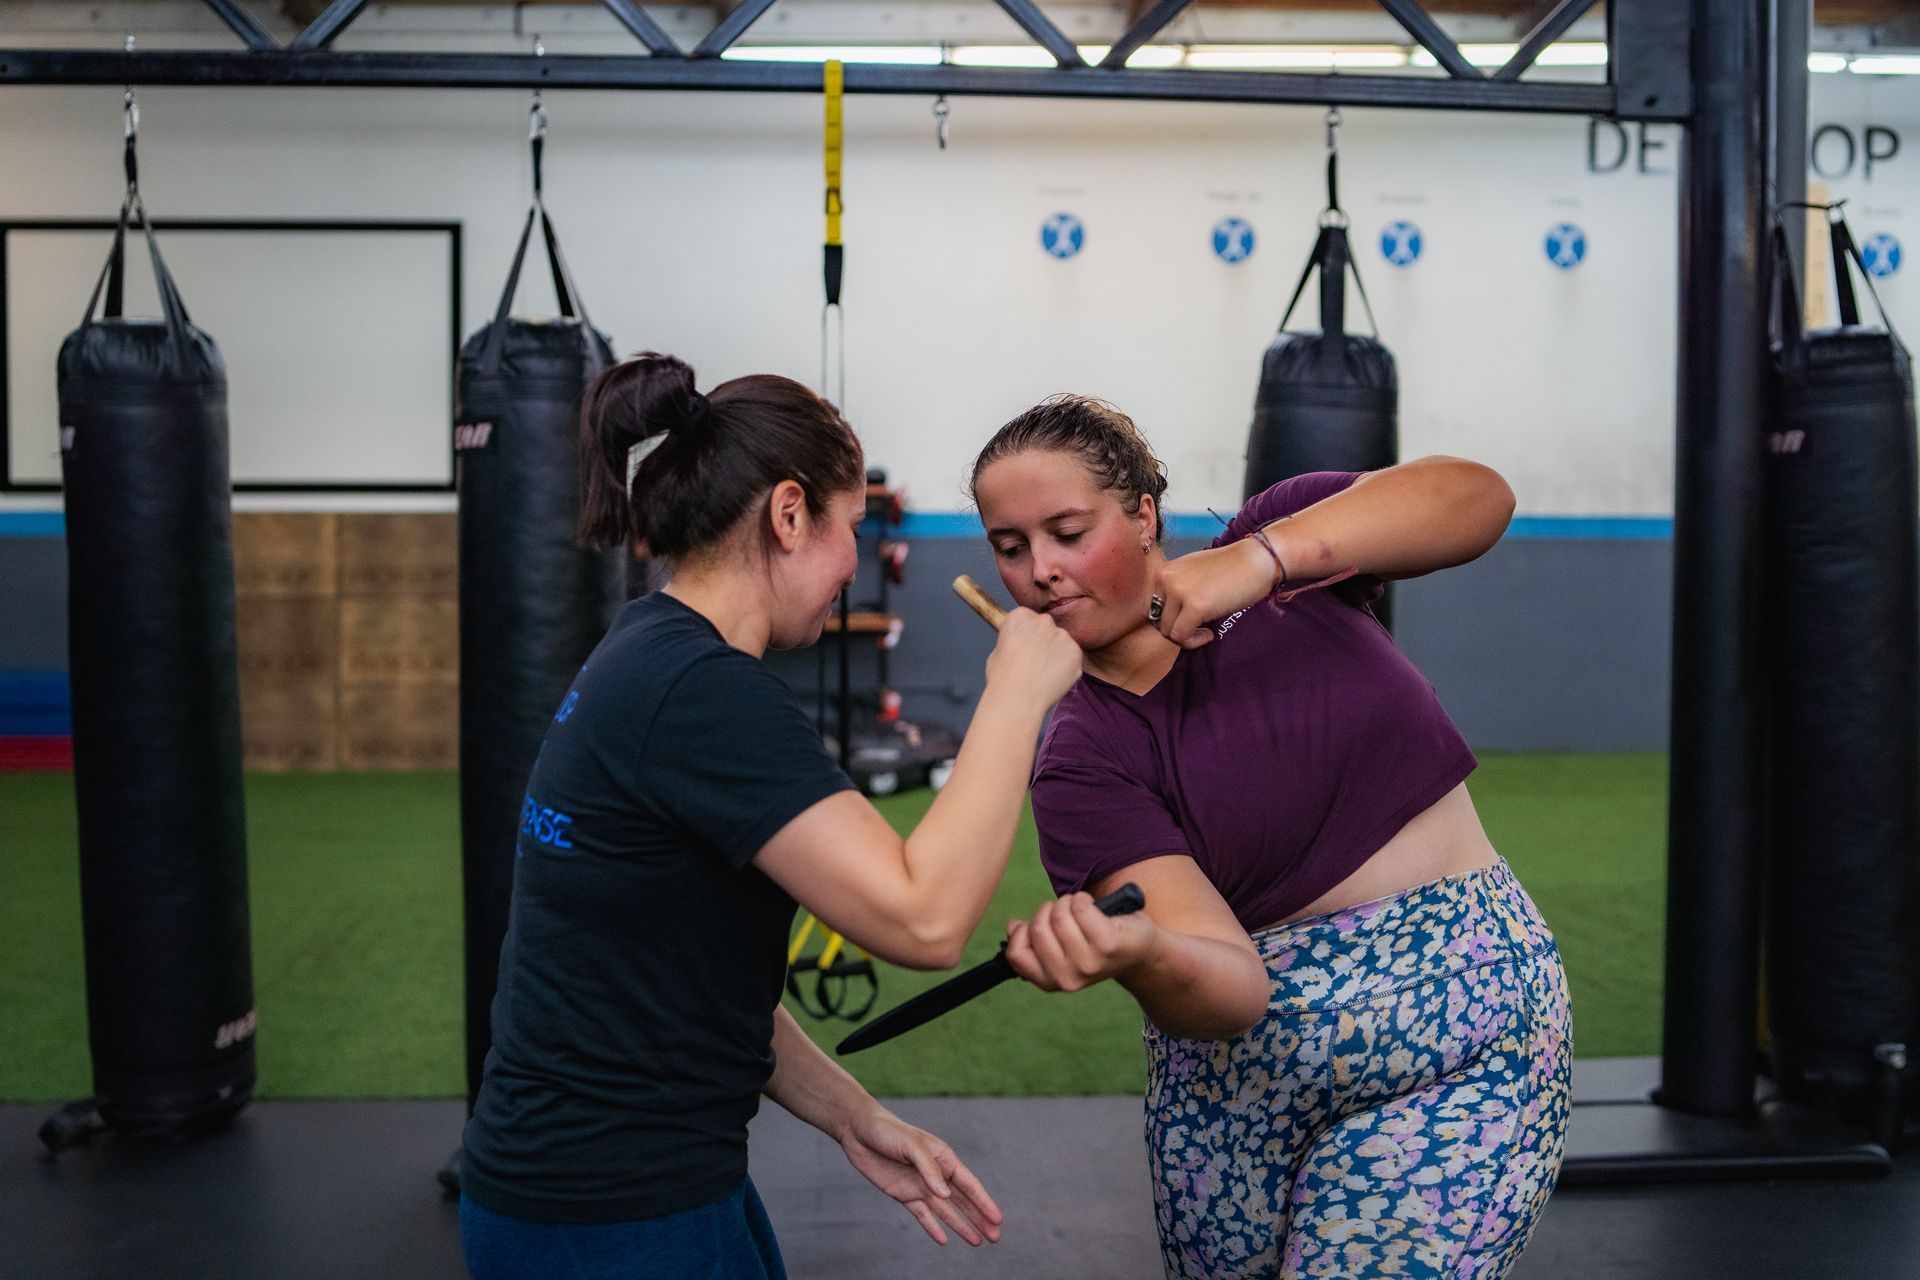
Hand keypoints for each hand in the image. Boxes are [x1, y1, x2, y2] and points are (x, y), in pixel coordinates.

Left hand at [838, 1102, 1003, 1246]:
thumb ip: (929, 1169)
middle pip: (962, 1201)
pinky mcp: (904, 1194)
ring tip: (977, 1242)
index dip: (984, 1202)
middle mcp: (935, 1174)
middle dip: (979, 1219)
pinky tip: (944, 1240)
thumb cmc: (888, 1132)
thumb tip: (946, 1194)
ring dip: (961, 1226)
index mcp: (943, 1158)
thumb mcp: (911, 1146)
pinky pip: (922, 1215)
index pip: (969, 1185)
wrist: (859, 1131)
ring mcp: (920, 1186)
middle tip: (995, 1237)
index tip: (998, 1219)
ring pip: (946, 1211)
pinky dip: (933, 1228)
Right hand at [983, 607, 1083, 705]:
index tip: (1023, 646)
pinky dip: (1067, 667)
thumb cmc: (1002, 679)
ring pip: (1061, 642)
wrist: (1018, 699)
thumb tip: (1022, 646)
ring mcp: (1062, 636)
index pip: (1026, 618)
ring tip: (1043, 674)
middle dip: (1043, 640)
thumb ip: (1014, 641)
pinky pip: (1072, 658)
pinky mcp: (1076, 652)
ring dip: (1056, 653)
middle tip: (1035, 661)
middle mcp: (1043, 621)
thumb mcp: (997, 651)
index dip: (1025, 634)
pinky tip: (1053, 679)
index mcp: (1020, 616)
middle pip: (1046, 626)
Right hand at [1004, 892, 1159, 991]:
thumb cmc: (1096, 944)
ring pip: (1058, 914)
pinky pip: (1080, 907)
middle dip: (1048, 910)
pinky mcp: (1107, 944)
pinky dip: (1084, 899)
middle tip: (1065, 912)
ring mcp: (1088, 963)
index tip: (1041, 924)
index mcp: (1051, 981)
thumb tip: (1012, 926)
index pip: (1016, 954)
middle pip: (1037, 927)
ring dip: (1068, 902)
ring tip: (1081, 910)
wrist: (1141, 952)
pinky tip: (1094, 907)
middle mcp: (1068, 978)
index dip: (1023, 931)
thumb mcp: (1060, 949)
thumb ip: (1034, 941)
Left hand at [1149, 539, 1274, 647]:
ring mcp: (1179, 591)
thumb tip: (1166, 620)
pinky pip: (1182, 636)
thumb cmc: (1230, 568)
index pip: (1151, 607)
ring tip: (1205, 630)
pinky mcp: (1195, 606)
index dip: (1169, 619)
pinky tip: (1210, 634)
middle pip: (1157, 621)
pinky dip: (1194, 641)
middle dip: (1176, 629)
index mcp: (1164, 571)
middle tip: (1198, 628)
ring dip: (1186, 637)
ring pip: (1167, 631)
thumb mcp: (1193, 574)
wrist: (1256, 560)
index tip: (1188, 620)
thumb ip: (1177, 590)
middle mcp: (1166, 579)